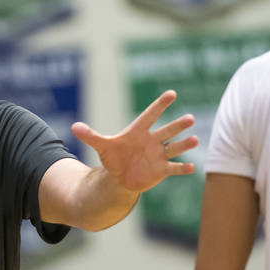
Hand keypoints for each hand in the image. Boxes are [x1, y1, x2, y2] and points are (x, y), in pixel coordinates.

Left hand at [71, 90, 197, 191]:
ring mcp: (158, 155)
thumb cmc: (114, 157)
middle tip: (190, 118)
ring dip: (184, 144)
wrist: (120, 176)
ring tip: (195, 140)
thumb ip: (91, 135)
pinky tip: (191, 167)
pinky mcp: (162, 170)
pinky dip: (182, 168)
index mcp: (139, 131)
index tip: (172, 93)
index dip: (159, 105)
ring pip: (174, 148)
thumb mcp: (102, 146)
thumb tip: (73, 127)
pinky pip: (174, 168)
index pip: (150, 115)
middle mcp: (152, 141)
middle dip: (178, 126)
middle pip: (167, 131)